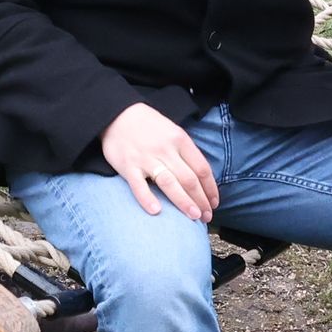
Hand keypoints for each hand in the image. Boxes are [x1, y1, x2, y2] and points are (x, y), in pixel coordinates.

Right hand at [102, 103, 219, 221]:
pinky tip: (157, 211)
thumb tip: (201, 178)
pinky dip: (147, 199)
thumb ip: (185, 152)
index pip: (202, 168)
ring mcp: (146, 159)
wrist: (117, 114)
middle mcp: (165, 149)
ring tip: (193, 216)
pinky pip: (139, 186)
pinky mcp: (128, 166)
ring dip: (184, 202)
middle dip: (201, 200)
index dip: (211, 189)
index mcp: (180, 140)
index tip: (214, 203)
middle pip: (189, 179)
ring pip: (169, 184)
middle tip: (207, 216)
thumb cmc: (149, 126)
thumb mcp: (173, 131)